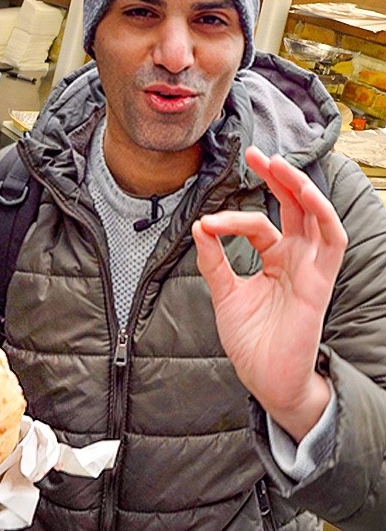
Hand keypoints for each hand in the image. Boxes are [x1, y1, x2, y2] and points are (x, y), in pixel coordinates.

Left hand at [191, 146, 344, 439]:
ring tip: (279, 165)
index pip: (259, 224)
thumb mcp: (225, 293)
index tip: (205, 223)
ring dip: (301, 188)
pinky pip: (332, 241)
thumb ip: (214, 261)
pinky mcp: (321, 282)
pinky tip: (306, 196)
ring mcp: (312, 268)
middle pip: (295, 207)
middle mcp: (297, 259)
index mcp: (276, 260)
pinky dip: (321, 215)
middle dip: (277, 178)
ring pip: (316, 216)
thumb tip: (199, 226)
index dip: (231, 218)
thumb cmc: (251, 339)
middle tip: (256, 153)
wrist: (266, 378)